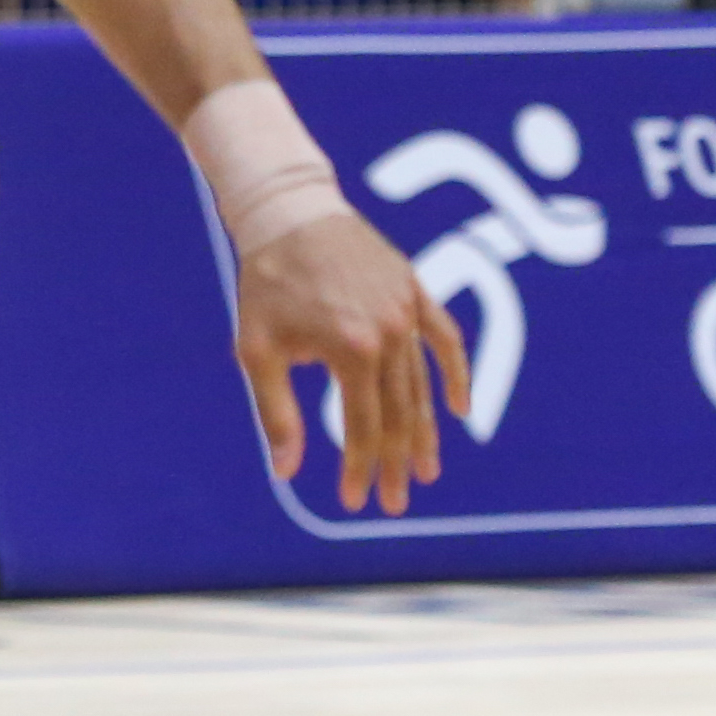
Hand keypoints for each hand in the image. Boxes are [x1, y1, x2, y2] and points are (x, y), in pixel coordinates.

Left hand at [234, 209, 469, 516]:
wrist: (288, 212)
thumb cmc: (265, 284)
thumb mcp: (257, 351)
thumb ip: (276, 412)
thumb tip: (285, 472)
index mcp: (352, 350)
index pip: (363, 427)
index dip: (360, 468)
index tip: (355, 502)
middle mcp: (389, 333)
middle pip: (399, 414)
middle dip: (396, 464)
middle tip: (395, 503)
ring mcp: (408, 311)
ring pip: (422, 385)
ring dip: (425, 432)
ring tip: (427, 471)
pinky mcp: (416, 290)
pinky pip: (445, 338)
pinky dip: (454, 374)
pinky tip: (458, 409)